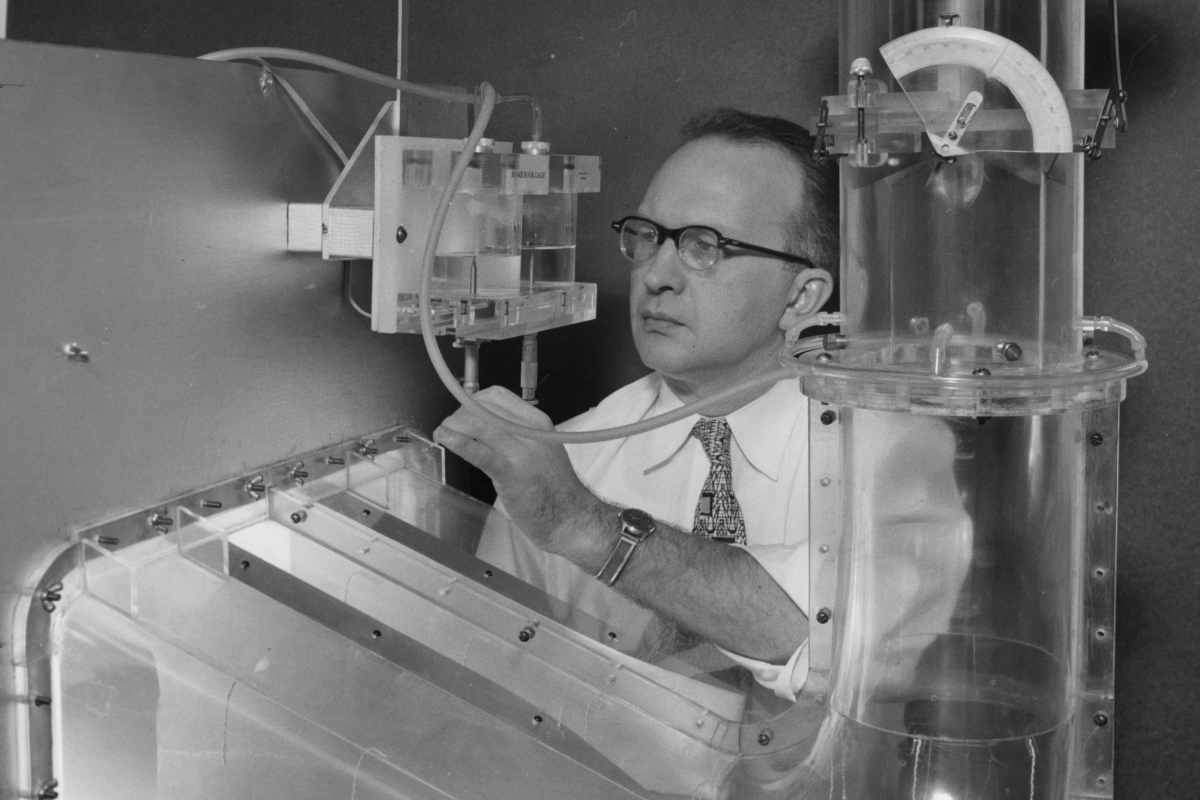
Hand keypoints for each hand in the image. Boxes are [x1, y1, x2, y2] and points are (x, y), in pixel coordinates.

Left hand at [433, 387, 607, 564]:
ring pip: (479, 424)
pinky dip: (457, 441)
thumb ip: (516, 436)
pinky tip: (444, 438)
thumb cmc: (553, 488)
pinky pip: (478, 451)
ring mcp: (521, 451)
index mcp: (537, 423)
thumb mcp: (539, 450)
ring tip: (442, 432)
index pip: (497, 395)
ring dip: (453, 424)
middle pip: (484, 407)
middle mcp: (531, 431)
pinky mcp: (511, 473)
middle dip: (460, 413)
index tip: (463, 412)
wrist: (571, 517)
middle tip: (450, 427)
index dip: (473, 400)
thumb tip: (484, 426)